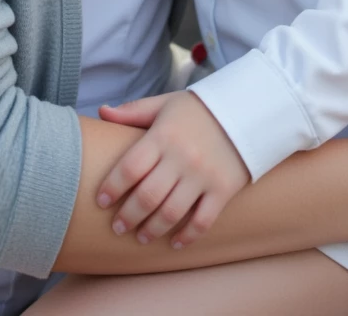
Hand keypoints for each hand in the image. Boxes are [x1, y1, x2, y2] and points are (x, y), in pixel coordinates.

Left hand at [96, 91, 250, 247]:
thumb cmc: (198, 110)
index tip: (100, 201)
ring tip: (140, 237)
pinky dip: (187, 237)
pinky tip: (174, 243)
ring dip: (152, 230)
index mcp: (163, 135)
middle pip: (147, 195)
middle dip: (128, 216)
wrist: (246, 110)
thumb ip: (134, 111)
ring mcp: (203, 176)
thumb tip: (102, 111)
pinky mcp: (223, 190)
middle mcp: (182, 157)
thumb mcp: (165, 104)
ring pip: (171, 213)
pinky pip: (202, 221)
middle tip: (117, 227)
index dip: (112, 187)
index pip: (130, 166)